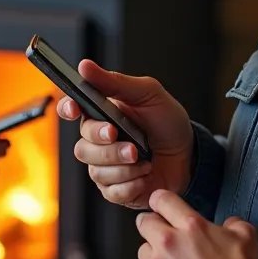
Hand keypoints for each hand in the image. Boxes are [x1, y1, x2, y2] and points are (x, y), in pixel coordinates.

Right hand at [57, 59, 192, 208]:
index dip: (67, 109)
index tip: (75, 109)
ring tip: (144, 160)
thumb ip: (115, 82)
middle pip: (82, 147)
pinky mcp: (117, 190)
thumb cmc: (167, 122)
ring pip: (96, 171)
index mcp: (101, 114)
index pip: (71, 110)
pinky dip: (131, 184)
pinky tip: (145, 176)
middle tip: (128, 143)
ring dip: (122, 167)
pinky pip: (111, 192)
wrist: (190, 154)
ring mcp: (106, 167)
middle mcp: (98, 141)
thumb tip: (85, 66)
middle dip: (106, 147)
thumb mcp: (148, 94)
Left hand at [136, 190, 257, 258]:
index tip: (161, 204)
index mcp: (191, 227)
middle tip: (167, 235)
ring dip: (157, 258)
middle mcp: (168, 247)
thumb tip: (228, 225)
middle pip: (144, 224)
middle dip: (153, 226)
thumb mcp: (247, 237)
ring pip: (144, 255)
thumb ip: (231, 223)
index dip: (161, 201)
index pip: (162, 200)